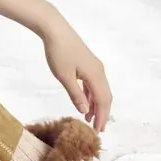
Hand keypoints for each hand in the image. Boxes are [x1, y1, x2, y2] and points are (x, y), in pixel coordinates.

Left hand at [36, 13, 112, 131]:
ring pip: (100, 90)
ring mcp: (94, 66)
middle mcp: (99, 71)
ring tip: (89, 118)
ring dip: (96, 104)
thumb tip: (86, 111)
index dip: (102, 117)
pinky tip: (85, 102)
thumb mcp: (65, 77)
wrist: (55, 29)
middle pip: (105, 96)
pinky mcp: (87, 63)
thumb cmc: (58, 52)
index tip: (98, 131)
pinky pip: (93, 83)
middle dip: (103, 113)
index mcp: (95, 75)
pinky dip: (91, 94)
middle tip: (98, 129)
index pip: (103, 101)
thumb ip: (76, 95)